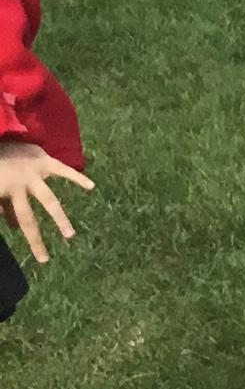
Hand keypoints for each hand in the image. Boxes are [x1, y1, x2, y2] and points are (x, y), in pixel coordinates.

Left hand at [0, 141, 94, 266]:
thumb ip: (2, 205)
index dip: (20, 234)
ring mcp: (32, 173)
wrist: (1, 130)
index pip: (12, 217)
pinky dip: (77, 178)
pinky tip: (91, 186)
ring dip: (59, 218)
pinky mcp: (44, 161)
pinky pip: (63, 170)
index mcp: (3, 189)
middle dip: (35, 238)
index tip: (36, 256)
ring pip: (48, 200)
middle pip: (27, 217)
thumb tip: (12, 227)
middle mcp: (19, 185)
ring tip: (70, 235)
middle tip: (44, 259)